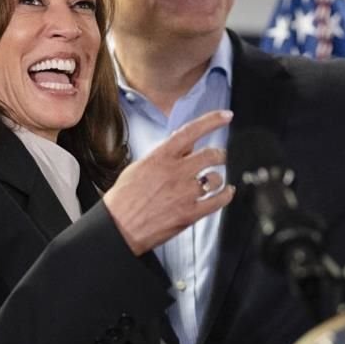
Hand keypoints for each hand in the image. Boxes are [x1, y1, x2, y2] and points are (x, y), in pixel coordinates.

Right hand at [104, 110, 234, 254]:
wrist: (118, 227)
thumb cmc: (125, 198)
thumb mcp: (140, 166)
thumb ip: (164, 155)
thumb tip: (185, 146)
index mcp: (161, 158)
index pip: (191, 131)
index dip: (212, 120)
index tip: (225, 116)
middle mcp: (175, 172)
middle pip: (211, 155)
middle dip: (220, 154)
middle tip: (220, 156)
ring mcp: (184, 193)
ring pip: (216, 178)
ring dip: (218, 178)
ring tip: (214, 181)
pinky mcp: (190, 213)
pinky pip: (217, 201)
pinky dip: (226, 195)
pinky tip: (226, 193)